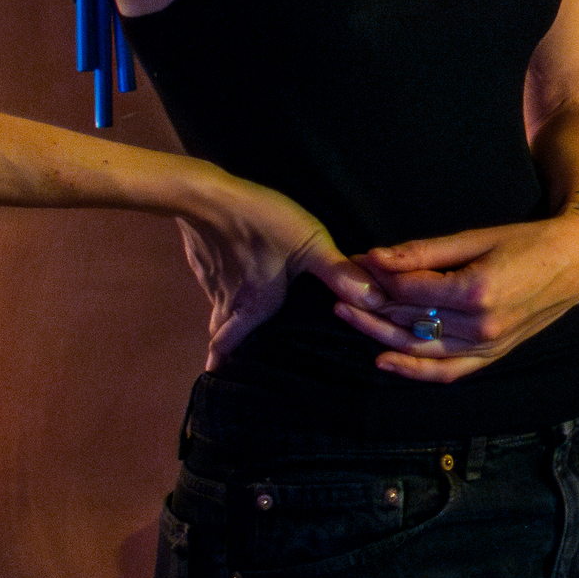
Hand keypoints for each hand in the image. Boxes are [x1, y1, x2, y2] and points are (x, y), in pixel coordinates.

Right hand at [176, 179, 383, 370]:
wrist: (205, 196)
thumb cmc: (261, 223)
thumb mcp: (309, 245)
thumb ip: (338, 273)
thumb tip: (374, 302)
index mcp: (255, 306)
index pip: (233, 347)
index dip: (228, 365)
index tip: (227, 382)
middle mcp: (229, 301)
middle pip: (222, 334)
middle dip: (225, 351)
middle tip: (229, 364)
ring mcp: (212, 281)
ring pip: (217, 310)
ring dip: (224, 321)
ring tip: (236, 328)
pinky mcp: (204, 259)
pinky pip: (213, 285)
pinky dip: (222, 291)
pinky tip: (232, 280)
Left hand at [340, 198, 578, 381]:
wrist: (574, 262)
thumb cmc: (526, 241)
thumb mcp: (475, 238)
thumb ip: (423, 253)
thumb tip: (374, 257)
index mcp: (477, 290)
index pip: (410, 290)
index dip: (379, 276)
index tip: (356, 262)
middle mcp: (482, 325)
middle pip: (409, 321)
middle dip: (370, 305)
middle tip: (339, 290)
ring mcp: (488, 345)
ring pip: (420, 349)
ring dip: (379, 335)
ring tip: (347, 316)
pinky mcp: (493, 355)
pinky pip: (447, 372)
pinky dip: (413, 371)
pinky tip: (383, 360)